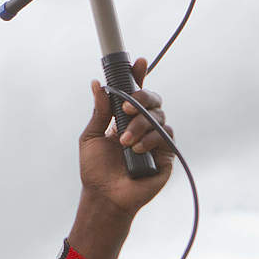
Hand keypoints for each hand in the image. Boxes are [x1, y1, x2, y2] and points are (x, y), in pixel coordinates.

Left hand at [78, 57, 173, 218]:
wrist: (105, 197)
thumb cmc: (96, 170)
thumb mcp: (91, 136)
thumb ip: (99, 111)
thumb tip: (97, 83)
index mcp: (125, 119)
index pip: (134, 92)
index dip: (138, 76)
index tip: (139, 62)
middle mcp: (143, 126)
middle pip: (152, 99)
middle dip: (141, 98)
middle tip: (126, 106)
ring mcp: (156, 139)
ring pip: (158, 116)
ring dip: (140, 125)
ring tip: (124, 142)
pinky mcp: (166, 154)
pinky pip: (166, 135)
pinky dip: (150, 138)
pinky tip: (137, 150)